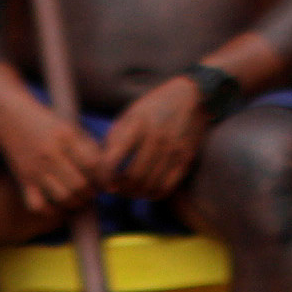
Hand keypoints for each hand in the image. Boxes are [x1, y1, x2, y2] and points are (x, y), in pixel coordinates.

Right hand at [0, 89, 102, 218]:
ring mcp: (35, 167)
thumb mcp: (68, 126)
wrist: (6, 113)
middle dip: (90, 192)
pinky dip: (50, 210)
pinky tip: (55, 203)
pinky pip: (38, 205)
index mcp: (64, 136)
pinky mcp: (22, 178)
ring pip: (64, 198)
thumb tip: (108, 172)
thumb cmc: (44, 121)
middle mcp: (49, 153)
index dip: (103, 175)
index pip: (93, 164)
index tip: (102, 178)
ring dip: (75, 202)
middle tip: (90, 190)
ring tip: (77, 197)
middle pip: (80, 185)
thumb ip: (89, 146)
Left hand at [98, 75, 212, 200]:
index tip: (101, 181)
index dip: (104, 176)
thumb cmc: (152, 106)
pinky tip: (146, 192)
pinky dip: (154, 194)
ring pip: (151, 184)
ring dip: (136, 194)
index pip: (113, 159)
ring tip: (128, 192)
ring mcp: (173, 150)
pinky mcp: (186, 159)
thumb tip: (102, 163)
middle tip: (114, 189)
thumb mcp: (129, 114)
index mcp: (135, 125)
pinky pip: (168, 185)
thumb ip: (116, 136)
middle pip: (134, 177)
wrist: (190, 98)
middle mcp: (156, 139)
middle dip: (120, 188)